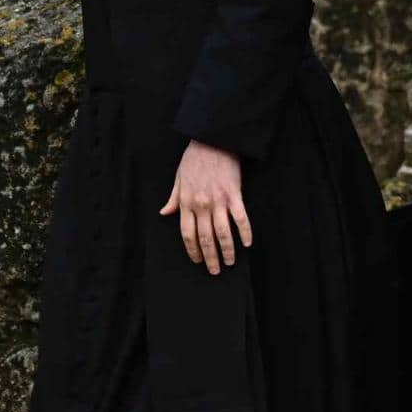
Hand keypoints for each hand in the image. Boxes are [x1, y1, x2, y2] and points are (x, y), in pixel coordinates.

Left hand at [160, 140, 252, 269]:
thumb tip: (165, 213)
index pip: (187, 234)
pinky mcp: (234, 194)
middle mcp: (202, 205)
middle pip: (205, 237)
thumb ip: (173, 199)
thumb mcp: (178, 179)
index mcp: (186, 202)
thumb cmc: (194, 158)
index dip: (192, 250)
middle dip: (210, 257)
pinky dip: (244, 232)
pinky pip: (240, 218)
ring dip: (226, 250)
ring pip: (223, 232)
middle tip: (214, 271)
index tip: (197, 261)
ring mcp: (219, 200)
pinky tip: (247, 243)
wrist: (212, 140)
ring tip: (229, 262)